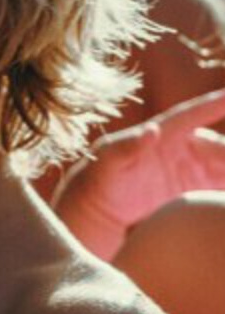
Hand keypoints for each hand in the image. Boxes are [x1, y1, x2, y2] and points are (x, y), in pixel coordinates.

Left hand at [56, 88, 224, 259]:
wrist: (103, 209)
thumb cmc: (102, 177)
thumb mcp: (110, 161)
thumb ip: (128, 146)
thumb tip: (151, 130)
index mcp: (165, 134)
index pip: (194, 114)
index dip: (212, 104)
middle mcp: (185, 149)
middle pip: (220, 146)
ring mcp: (195, 171)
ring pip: (224, 168)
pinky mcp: (198, 192)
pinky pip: (220, 191)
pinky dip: (224, 198)